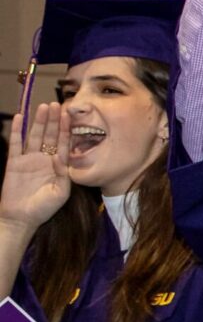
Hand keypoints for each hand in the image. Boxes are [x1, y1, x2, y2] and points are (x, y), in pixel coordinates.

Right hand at [1, 105, 73, 235]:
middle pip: (50, 135)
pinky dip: (16, 130)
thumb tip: (61, 157)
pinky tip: (19, 117)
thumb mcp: (60, 192)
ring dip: (39, 121)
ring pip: (34, 136)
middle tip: (57, 104)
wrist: (21, 218)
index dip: (66, 129)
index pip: (63, 143)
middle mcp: (44, 159)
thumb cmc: (44, 208)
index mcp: (57, 165)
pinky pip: (16, 143)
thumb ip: (64, 174)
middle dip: (54, 120)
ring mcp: (28, 159)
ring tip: (43, 106)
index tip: (70, 114)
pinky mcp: (13, 162)